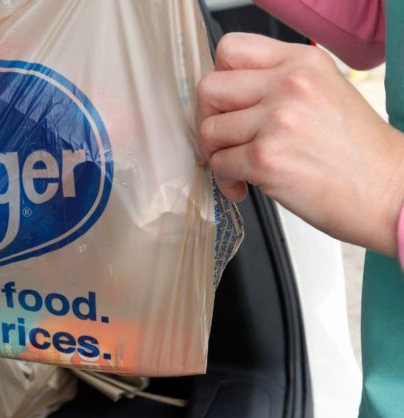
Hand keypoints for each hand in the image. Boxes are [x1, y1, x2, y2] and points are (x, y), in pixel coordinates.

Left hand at [196, 32, 403, 255]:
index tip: (225, 102)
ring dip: (216, 154)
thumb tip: (227, 96)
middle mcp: (289, 84)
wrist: (388, 192)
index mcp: (302, 61)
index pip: (230, 49)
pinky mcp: (265, 158)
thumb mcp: (324, 92)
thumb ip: (277, 83)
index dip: (219, 78)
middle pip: (209, 88)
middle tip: (223, 139)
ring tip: (239, 168)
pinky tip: (246, 186)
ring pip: (209, 130)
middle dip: (208, 118)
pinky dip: (225, 180)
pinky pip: (218, 164)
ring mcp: (276, 120)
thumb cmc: (357, 152)